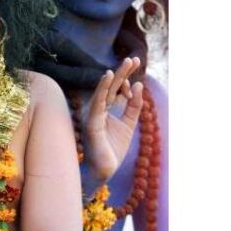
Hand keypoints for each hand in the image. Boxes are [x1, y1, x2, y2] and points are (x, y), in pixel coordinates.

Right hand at [85, 57, 143, 180]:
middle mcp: (100, 110)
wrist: (103, 171)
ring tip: (127, 63)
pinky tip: (108, 76)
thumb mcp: (129, 125)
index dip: (127, 79)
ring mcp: (95, 115)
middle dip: (124, 72)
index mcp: (107, 110)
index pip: (117, 90)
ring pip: (106, 91)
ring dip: (117, 76)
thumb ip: (134, 106)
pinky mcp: (92, 122)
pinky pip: (98, 102)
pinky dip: (102, 88)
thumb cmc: (112, 150)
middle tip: (134, 58)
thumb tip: (139, 84)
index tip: (138, 69)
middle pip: (112, 87)